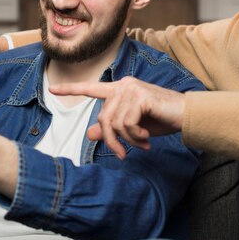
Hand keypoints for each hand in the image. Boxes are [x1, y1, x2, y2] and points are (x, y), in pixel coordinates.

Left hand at [50, 76, 185, 158]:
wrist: (186, 115)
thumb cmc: (161, 119)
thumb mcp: (133, 127)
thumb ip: (111, 128)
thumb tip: (89, 133)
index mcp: (119, 89)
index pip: (91, 88)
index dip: (70, 90)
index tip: (52, 89)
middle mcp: (123, 85)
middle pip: (103, 118)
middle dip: (112, 141)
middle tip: (124, 154)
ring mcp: (131, 89)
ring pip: (114, 123)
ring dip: (128, 140)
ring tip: (143, 143)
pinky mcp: (140, 96)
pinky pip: (126, 124)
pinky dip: (135, 136)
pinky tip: (147, 138)